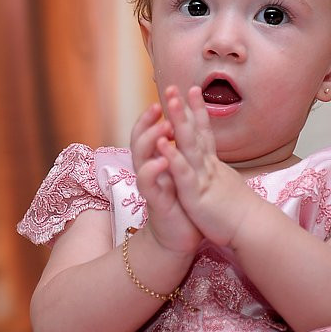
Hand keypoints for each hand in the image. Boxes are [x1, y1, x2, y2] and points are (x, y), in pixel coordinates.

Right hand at [130, 102, 202, 255]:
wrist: (179, 237)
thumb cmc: (184, 203)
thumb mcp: (185, 171)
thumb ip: (184, 150)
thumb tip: (189, 125)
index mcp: (159, 159)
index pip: (152, 130)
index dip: (159, 113)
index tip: (172, 94)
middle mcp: (151, 169)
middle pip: (140, 138)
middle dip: (148, 120)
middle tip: (159, 103)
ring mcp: (151, 184)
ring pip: (141, 157)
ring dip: (151, 140)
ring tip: (164, 126)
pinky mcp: (155, 201)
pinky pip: (149, 183)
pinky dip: (154, 170)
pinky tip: (162, 160)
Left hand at [157, 86, 262, 246]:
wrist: (252, 230)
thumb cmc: (241, 214)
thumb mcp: (228, 187)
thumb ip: (220, 175)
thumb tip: (221, 169)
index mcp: (214, 166)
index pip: (205, 133)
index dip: (197, 111)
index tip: (192, 90)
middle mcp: (208, 166)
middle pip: (195, 132)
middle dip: (184, 108)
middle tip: (175, 86)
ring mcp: (203, 178)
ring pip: (190, 146)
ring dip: (179, 122)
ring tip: (170, 102)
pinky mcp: (197, 195)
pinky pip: (183, 173)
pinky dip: (173, 157)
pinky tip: (163, 143)